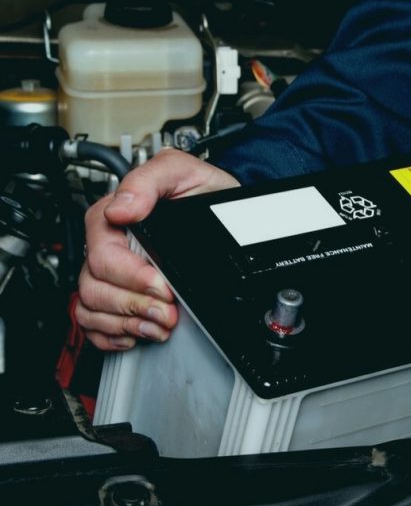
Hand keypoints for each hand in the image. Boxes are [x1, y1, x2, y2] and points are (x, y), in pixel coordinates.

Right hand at [76, 149, 239, 350]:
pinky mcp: (118, 292)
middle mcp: (110, 245)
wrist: (225, 211)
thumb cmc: (203, 191)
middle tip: (167, 310)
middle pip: (95, 286)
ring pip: (91, 307)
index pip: (103, 254)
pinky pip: (93, 322)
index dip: (131, 275)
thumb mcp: (184, 171)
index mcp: (114, 216)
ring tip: (159, 323)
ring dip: (127, 322)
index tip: (162, 285)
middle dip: (133, 304)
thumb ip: (150, 180)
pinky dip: (112, 334)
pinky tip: (137, 331)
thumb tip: (122, 208)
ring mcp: (111, 271)